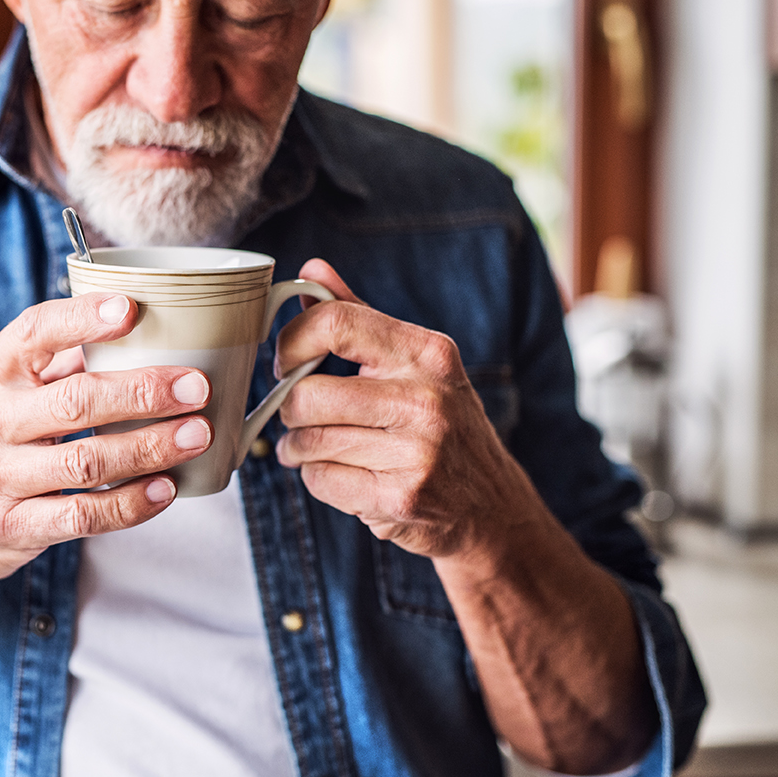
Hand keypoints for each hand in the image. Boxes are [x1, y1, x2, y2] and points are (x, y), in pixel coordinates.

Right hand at [0, 292, 213, 586]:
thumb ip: (55, 363)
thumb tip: (134, 328)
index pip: (34, 333)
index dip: (83, 318)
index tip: (132, 309)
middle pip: (76, 401)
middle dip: (144, 392)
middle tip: (196, 386)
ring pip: (86, 461)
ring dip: (149, 447)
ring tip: (196, 434)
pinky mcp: (14, 526)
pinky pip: (82, 516)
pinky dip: (130, 504)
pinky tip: (165, 489)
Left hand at [274, 259, 544, 558]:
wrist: (490, 505)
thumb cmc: (440, 426)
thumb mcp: (414, 363)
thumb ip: (358, 316)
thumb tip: (311, 271)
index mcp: (426, 352)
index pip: (334, 323)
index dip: (292, 342)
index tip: (287, 362)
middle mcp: (426, 398)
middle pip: (307, 394)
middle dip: (291, 410)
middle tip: (303, 416)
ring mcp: (417, 452)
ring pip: (307, 442)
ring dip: (299, 450)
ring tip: (321, 449)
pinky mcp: (402, 498)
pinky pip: (321, 481)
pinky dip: (320, 480)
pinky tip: (348, 477)